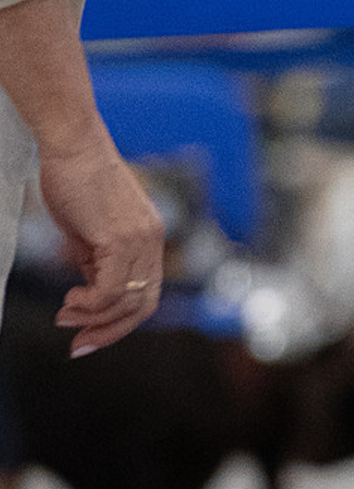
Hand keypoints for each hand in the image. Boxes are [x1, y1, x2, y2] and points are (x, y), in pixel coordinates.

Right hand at [38, 136, 162, 355]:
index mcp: (150, 239)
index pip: (146, 294)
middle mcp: (153, 241)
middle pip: (144, 306)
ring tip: (65, 317)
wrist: (72, 144)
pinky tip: (68, 300)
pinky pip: (111, 288)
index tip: (89, 333)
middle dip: (111, 331)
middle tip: (80, 344)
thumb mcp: (86, 229)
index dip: (120, 321)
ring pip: (126, 301)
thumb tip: (88, 288)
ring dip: (93, 318)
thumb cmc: (74, 179)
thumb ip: (92, 258)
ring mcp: (141, 239)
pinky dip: (90, 303)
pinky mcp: (121, 237)